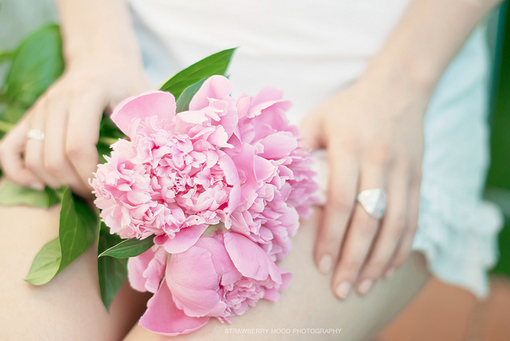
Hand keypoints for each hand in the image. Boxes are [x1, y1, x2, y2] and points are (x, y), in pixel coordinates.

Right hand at [0, 53, 149, 197]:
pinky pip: (9, 150)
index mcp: (86, 94)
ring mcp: (39, 109)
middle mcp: (56, 101)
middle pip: (54, 158)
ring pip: (33, 159)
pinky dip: (19, 173)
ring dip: (56, 183)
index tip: (109, 188)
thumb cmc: (127, 81)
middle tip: (97, 194)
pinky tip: (42, 184)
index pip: (78, 146)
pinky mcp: (29, 117)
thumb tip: (145, 167)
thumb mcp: (144, 100)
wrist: (101, 57)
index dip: (91, 175)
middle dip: (76, 184)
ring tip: (80, 189)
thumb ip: (146, 129)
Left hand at [299, 74, 425, 298]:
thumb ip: (297, 147)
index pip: (342, 200)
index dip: (331, 235)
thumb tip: (272, 180)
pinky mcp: (418, 178)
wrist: (399, 88)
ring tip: (362, 287)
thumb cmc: (349, 107)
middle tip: (341, 290)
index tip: (321, 264)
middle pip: (370, 219)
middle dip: (355, 258)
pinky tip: (387, 268)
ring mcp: (404, 171)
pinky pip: (414, 219)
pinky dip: (402, 248)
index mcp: (351, 147)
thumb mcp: (318, 118)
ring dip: (380, 261)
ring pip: (397, 225)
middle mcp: (381, 161)